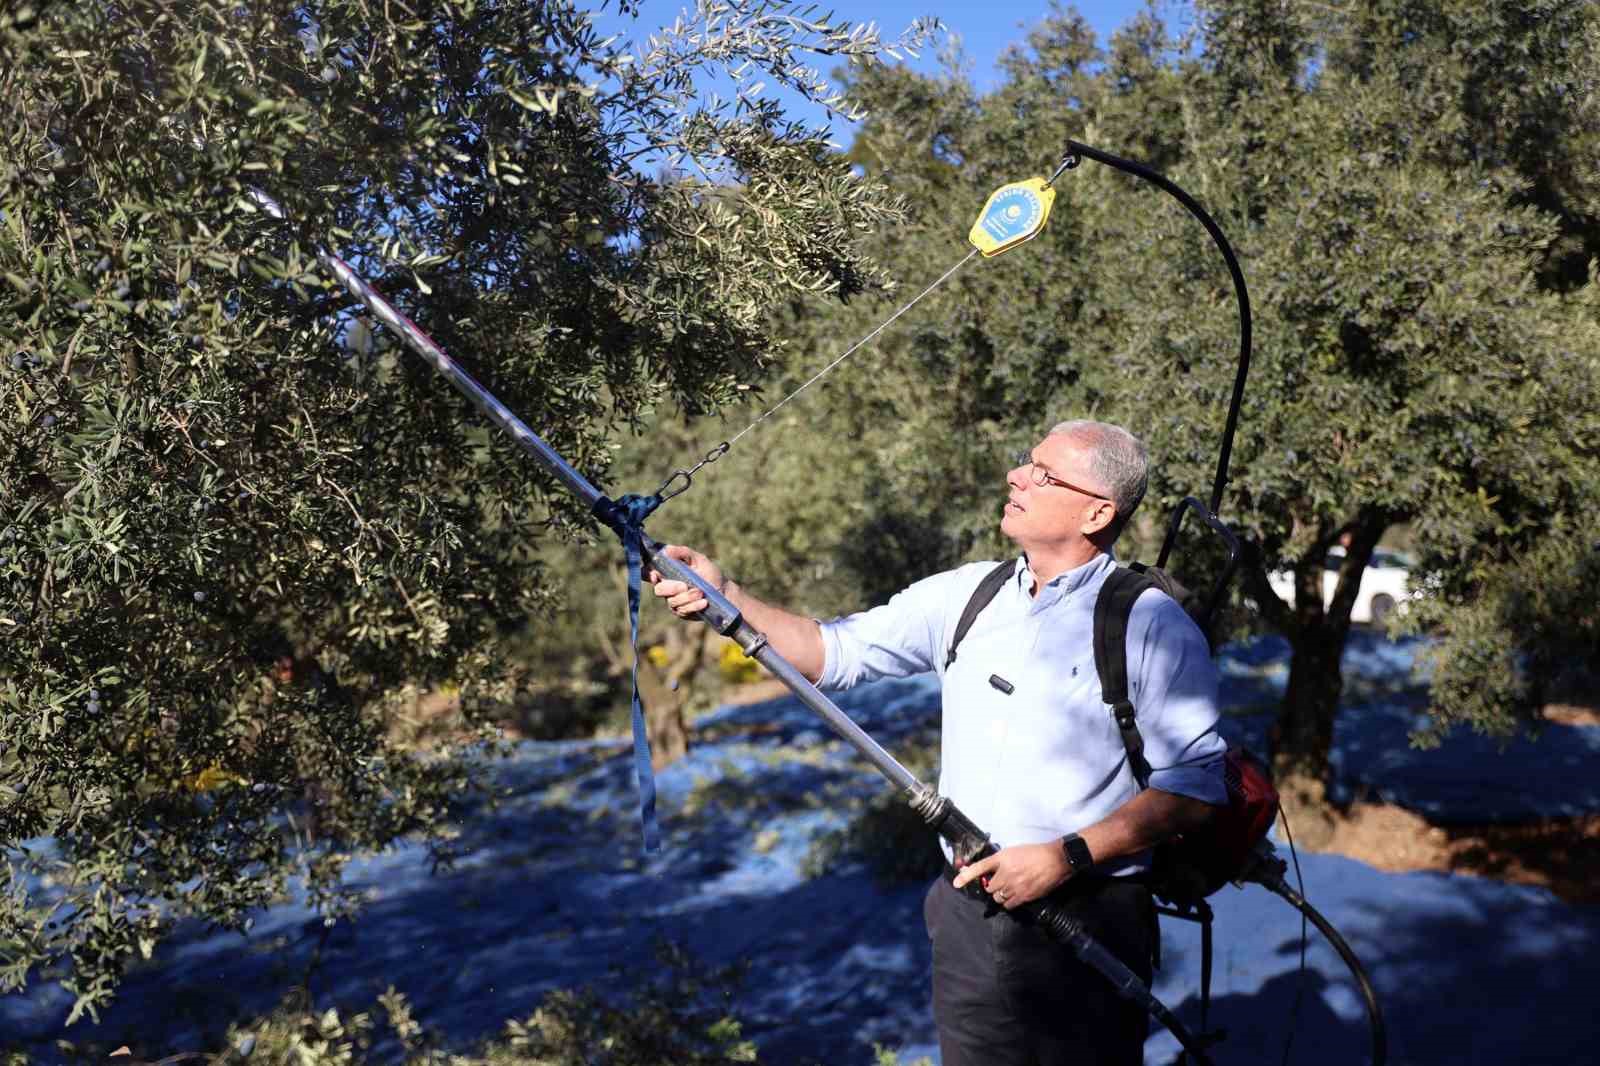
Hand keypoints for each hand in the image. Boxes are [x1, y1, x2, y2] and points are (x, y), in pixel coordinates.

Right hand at [648, 544, 726, 618]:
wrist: (724, 593)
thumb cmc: (709, 573)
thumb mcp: (699, 559)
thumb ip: (683, 552)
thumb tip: (666, 550)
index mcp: (667, 572)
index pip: (648, 572)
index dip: (647, 573)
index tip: (655, 574)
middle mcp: (667, 587)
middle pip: (658, 590)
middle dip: (671, 588)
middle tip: (684, 586)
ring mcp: (673, 600)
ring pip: (672, 601)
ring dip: (687, 597)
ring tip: (701, 592)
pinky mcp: (682, 612)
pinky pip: (683, 611)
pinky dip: (693, 606)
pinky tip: (704, 602)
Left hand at [950, 842, 1071, 909]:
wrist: (1055, 860)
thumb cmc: (1035, 853)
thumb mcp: (1014, 852)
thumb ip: (1001, 862)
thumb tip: (989, 872)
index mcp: (1002, 858)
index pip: (980, 867)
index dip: (966, 876)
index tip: (956, 883)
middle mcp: (1005, 872)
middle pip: (989, 888)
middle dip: (993, 886)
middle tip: (1001, 882)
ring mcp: (1014, 885)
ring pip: (998, 897)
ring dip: (1001, 895)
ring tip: (1010, 888)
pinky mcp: (1023, 896)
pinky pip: (1009, 905)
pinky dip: (1009, 902)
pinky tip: (1016, 895)